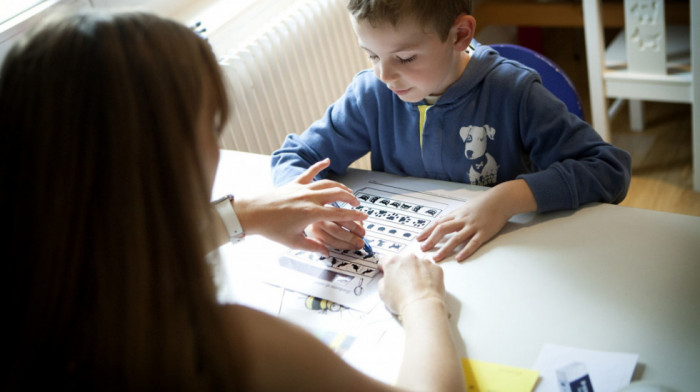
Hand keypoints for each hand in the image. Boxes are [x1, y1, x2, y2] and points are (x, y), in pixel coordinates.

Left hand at [236, 158, 367, 254]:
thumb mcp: (293, 242)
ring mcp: (302, 188)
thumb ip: (312, 246)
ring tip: (348, 192)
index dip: (354, 216)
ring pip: (327, 183)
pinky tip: (327, 161)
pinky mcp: (294, 183)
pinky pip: (309, 172)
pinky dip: (319, 165)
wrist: (252, 213)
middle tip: (358, 205)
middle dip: (351, 199)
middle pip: (338, 194)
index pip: (339, 213)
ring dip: (340, 187)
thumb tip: (325, 252)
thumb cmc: (270, 227)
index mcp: (311, 213)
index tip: (364, 217)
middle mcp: (309, 198)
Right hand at [377, 252, 444, 316]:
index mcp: (393, 262)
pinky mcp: (436, 268)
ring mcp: (423, 262)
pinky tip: (426, 287)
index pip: (385, 260)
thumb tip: (386, 281)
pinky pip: (431, 270)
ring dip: (416, 271)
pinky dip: (429, 276)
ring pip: (418, 264)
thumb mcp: (382, 293)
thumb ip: (383, 282)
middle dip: (402, 269)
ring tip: (416, 287)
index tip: (386, 271)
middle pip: (403, 260)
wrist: (422, 306)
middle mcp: (408, 258)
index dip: (385, 267)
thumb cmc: (403, 300)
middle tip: (403, 283)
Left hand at [416, 190, 507, 261]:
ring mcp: (473, 226)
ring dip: (444, 249)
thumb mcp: (465, 207)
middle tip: (423, 249)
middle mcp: (462, 220)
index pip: (438, 223)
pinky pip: (473, 243)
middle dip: (431, 240)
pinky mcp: (484, 232)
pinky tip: (459, 258)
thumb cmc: (483, 203)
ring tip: (436, 257)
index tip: (418, 239)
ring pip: (455, 238)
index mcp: (457, 214)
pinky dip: (465, 251)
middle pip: (442, 229)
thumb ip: (455, 216)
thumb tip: (445, 223)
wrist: (500, 200)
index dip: (427, 231)